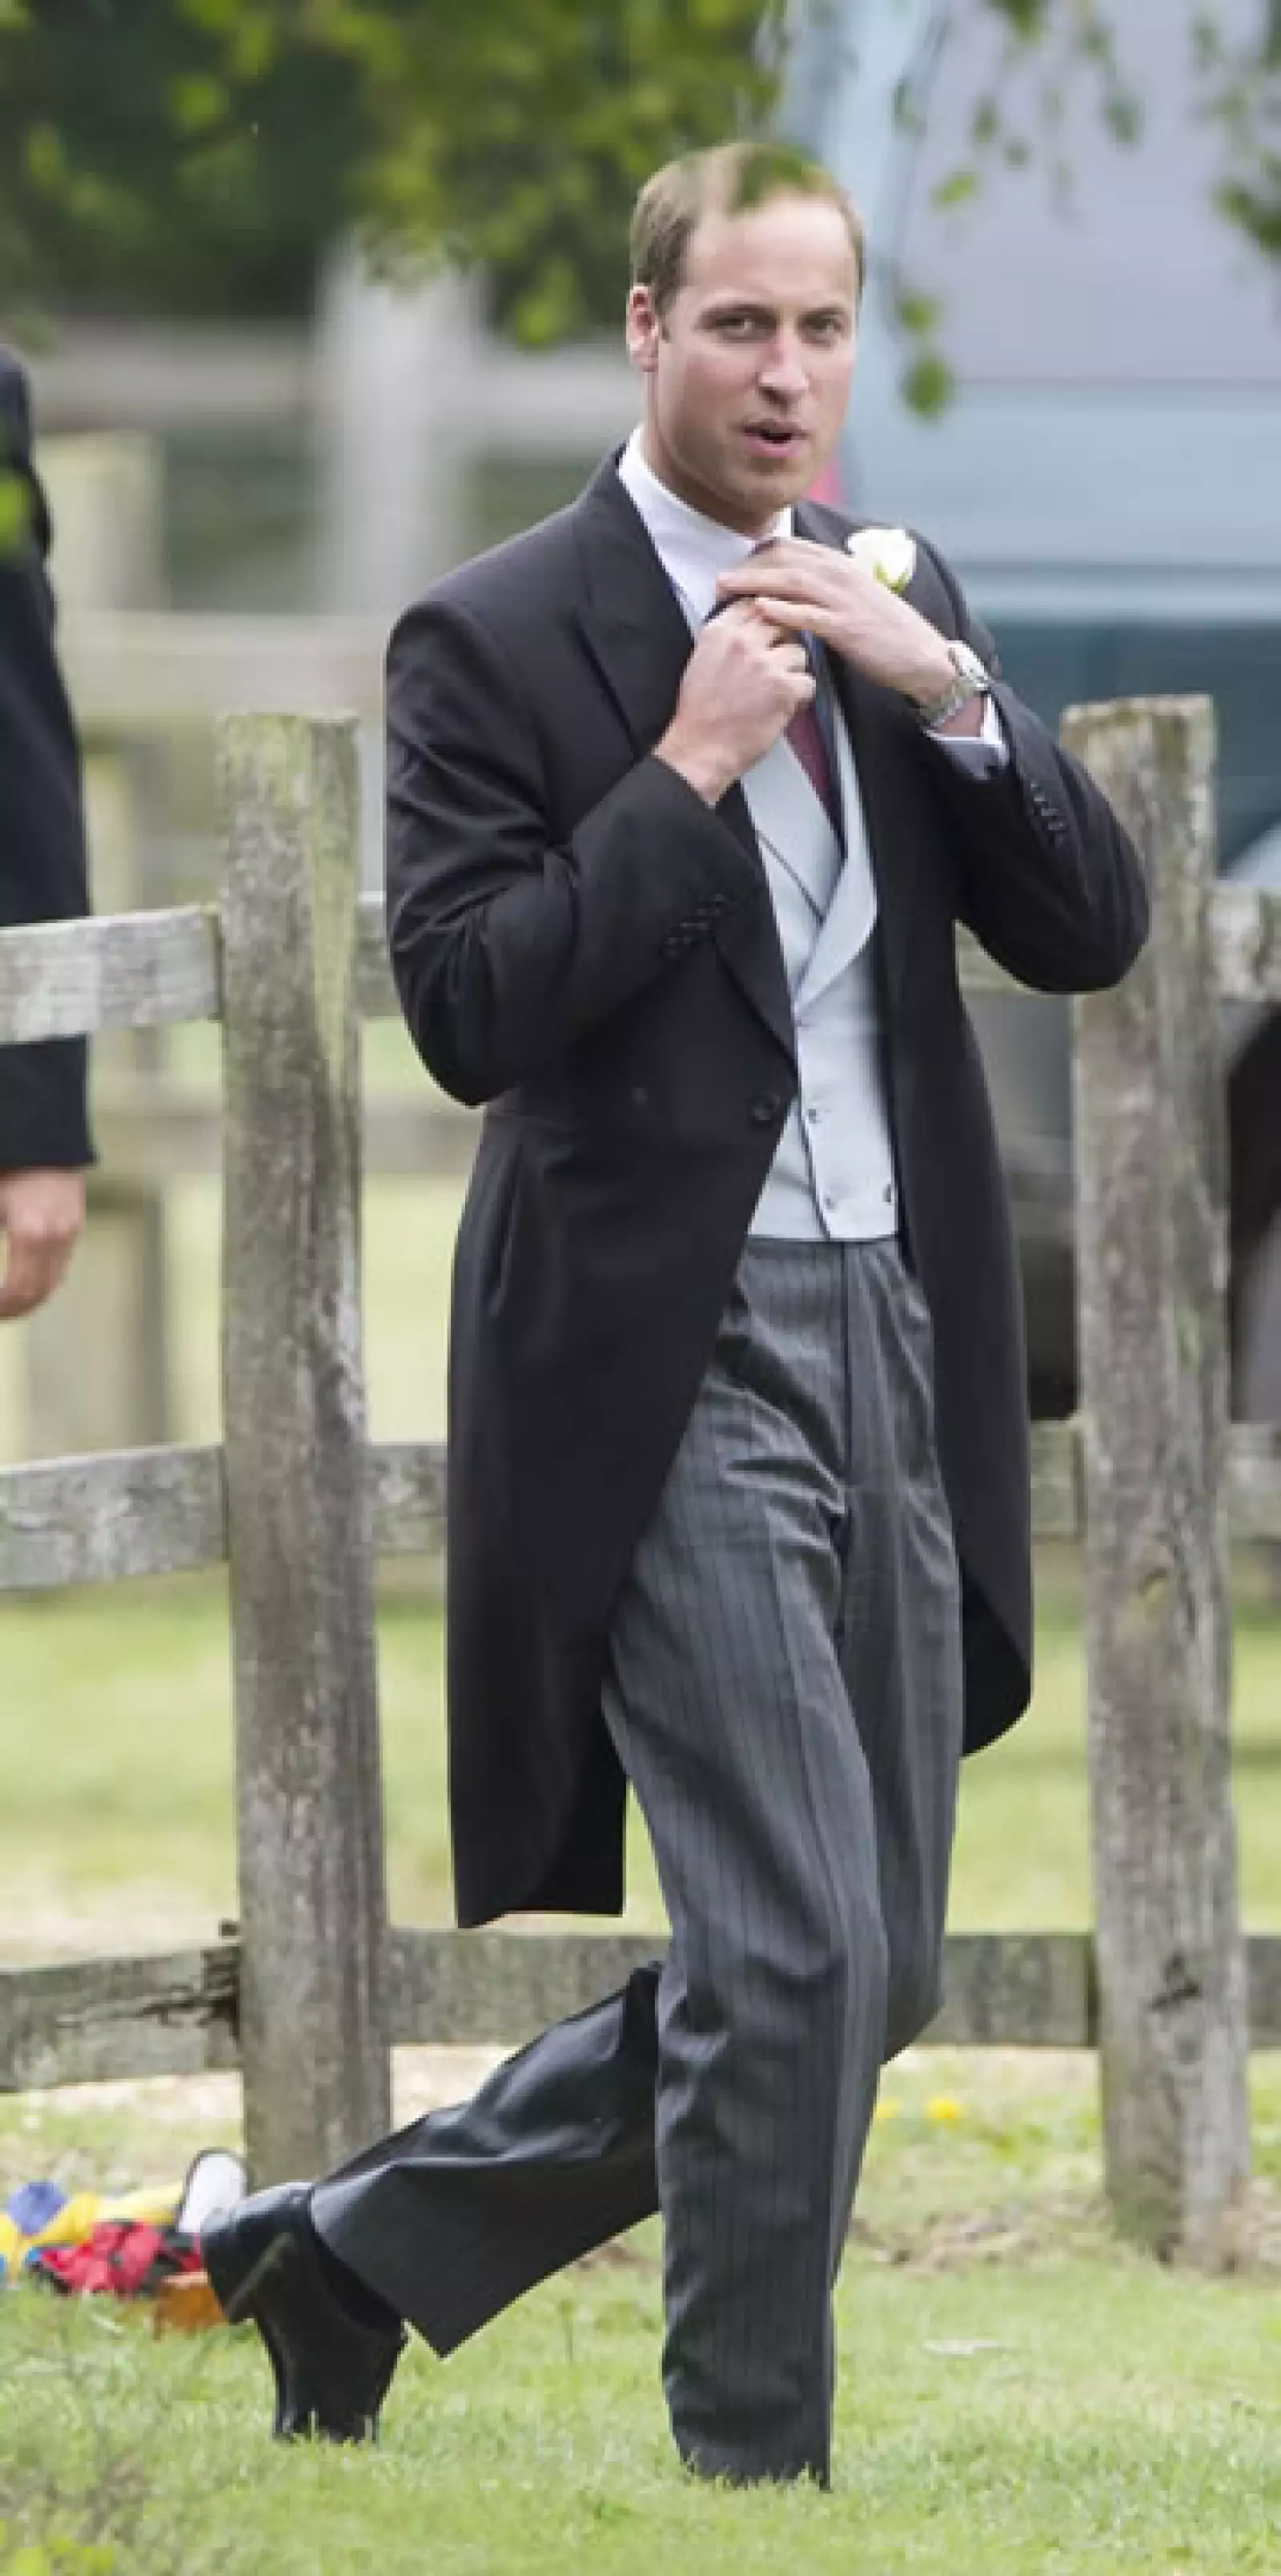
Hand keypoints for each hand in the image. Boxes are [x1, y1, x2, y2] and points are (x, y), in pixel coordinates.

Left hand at [0, 1167, 85, 1319]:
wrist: (41, 1128)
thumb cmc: (8, 1163)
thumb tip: (0, 1282)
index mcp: (31, 1234)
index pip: (19, 1292)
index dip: (3, 1308)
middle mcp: (57, 1236)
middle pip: (40, 1293)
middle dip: (17, 1308)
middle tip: (0, 1311)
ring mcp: (70, 1228)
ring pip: (54, 1279)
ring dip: (32, 1294)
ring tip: (9, 1298)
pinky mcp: (74, 1220)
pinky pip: (61, 1261)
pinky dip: (43, 1275)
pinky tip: (25, 1273)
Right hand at [655, 600, 814, 805]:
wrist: (700, 749)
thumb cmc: (699, 713)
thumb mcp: (702, 660)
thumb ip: (727, 637)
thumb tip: (751, 624)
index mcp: (719, 632)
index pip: (755, 602)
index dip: (768, 613)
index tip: (771, 626)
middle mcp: (742, 642)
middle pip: (781, 621)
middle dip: (783, 642)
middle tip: (776, 663)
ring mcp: (764, 664)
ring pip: (799, 652)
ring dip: (792, 671)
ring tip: (776, 690)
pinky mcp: (783, 688)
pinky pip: (808, 682)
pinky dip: (800, 697)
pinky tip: (783, 706)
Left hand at [714, 537, 958, 710]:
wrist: (920, 655)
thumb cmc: (884, 632)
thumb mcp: (853, 600)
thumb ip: (825, 590)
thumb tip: (795, 589)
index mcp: (839, 566)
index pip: (789, 548)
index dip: (757, 556)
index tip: (735, 569)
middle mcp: (840, 575)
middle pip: (784, 559)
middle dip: (748, 568)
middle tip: (719, 581)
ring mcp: (844, 600)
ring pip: (792, 581)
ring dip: (755, 583)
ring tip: (726, 589)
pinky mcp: (847, 627)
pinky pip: (810, 614)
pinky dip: (784, 610)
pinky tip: (761, 610)